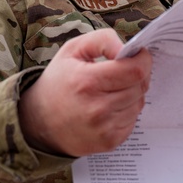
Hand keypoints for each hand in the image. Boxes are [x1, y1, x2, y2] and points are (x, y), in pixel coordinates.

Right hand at [19, 29, 151, 156]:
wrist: (39, 121)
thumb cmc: (58, 81)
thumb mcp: (72, 50)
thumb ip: (103, 40)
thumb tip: (128, 50)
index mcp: (87, 82)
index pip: (135, 71)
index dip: (143, 59)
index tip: (139, 54)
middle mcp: (97, 108)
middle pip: (140, 87)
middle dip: (137, 75)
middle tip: (123, 72)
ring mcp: (104, 128)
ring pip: (139, 104)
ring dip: (132, 94)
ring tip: (111, 90)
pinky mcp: (109, 142)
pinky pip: (133, 121)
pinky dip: (126, 111)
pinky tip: (109, 107)